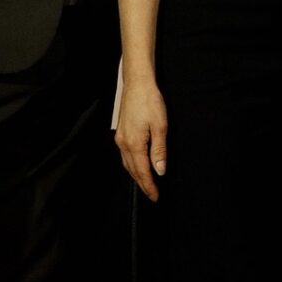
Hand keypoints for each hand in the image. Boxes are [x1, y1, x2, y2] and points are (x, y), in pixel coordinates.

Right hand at [115, 78, 168, 201]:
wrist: (137, 84)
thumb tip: (160, 170)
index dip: (149, 186)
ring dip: (136, 175)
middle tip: (152, 195)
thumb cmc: (150, 102)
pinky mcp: (120, 133)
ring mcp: (120, 138)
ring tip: (146, 184)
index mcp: (134, 144)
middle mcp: (123, 144)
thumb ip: (159, 150)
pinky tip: (137, 165)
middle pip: (132, 171)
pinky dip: (131, 165)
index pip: (142, 172)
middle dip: (142, 184)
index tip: (155, 196)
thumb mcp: (161, 126)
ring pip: (127, 164)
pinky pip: (125, 155)